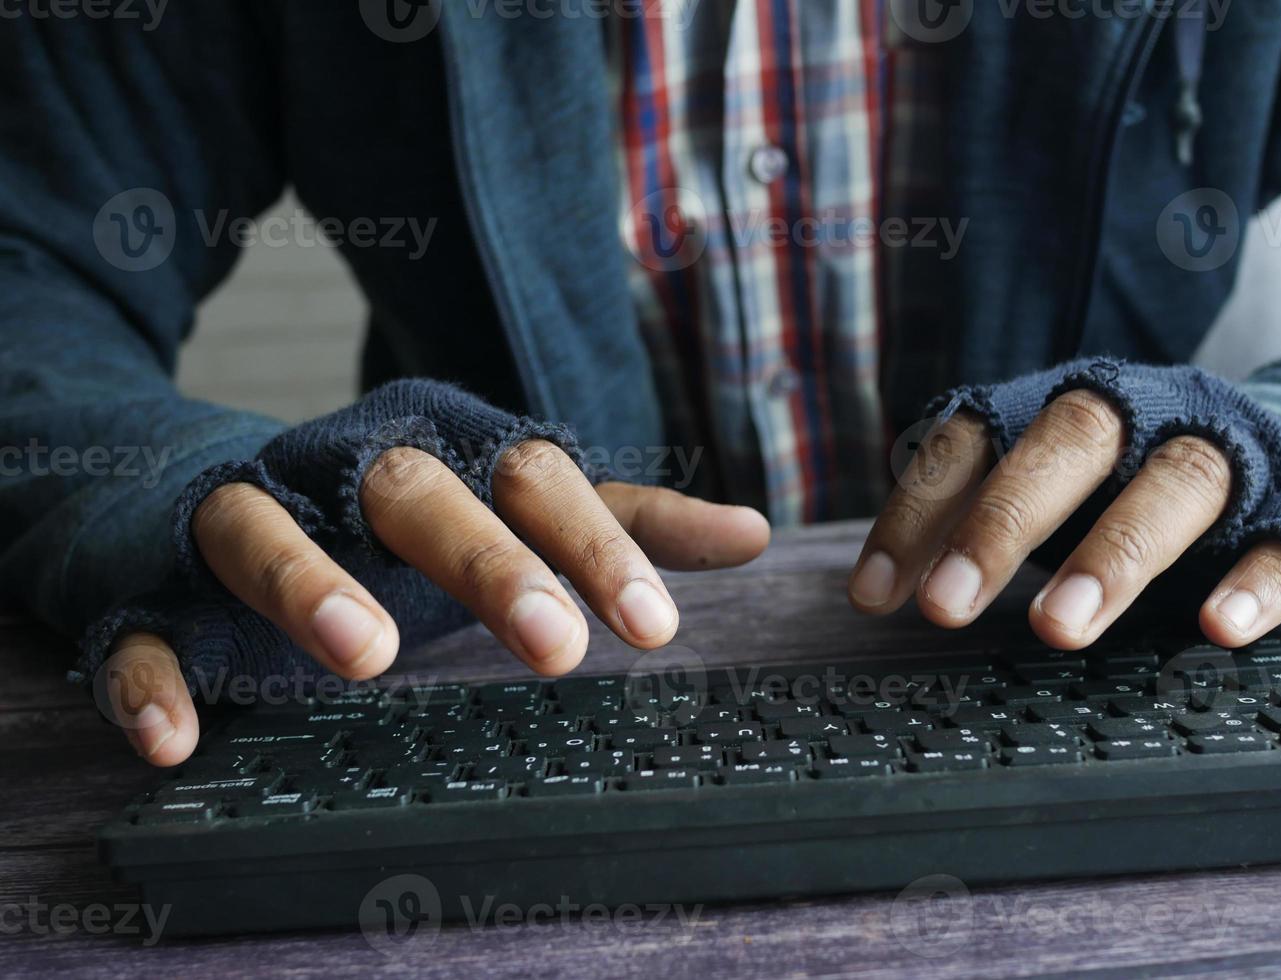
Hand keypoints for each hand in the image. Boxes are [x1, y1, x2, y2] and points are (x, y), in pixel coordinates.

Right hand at [105, 441, 768, 764]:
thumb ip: (620, 525)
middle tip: (553, 650)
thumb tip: (755, 533)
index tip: (656, 630)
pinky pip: (141, 621)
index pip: (534, 478)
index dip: (596, 546)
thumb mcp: (513, 515)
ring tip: (365, 657)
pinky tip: (177, 739)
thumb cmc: (393, 521)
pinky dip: (149, 675)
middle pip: (417, 489)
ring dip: (310, 582)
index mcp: (445, 452)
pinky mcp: (151, 578)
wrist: (202, 497)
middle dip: (485, 561)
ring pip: (265, 524)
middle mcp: (344, 467)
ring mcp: (242, 512)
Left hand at [849, 389, 1280, 648]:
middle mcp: (1146, 412)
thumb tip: (883, 590)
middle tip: (946, 606)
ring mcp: (1231, 456)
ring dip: (1114, 554)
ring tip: (1058, 629)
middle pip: (1071, 441)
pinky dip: (1251, 583)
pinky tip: (1219, 628)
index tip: (874, 596)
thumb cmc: (1138, 496)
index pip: (977, 439)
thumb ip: (979, 524)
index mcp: (1066, 408)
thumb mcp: (1056, 498)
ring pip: (1176, 484)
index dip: (921, 510)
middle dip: (1002, 521)